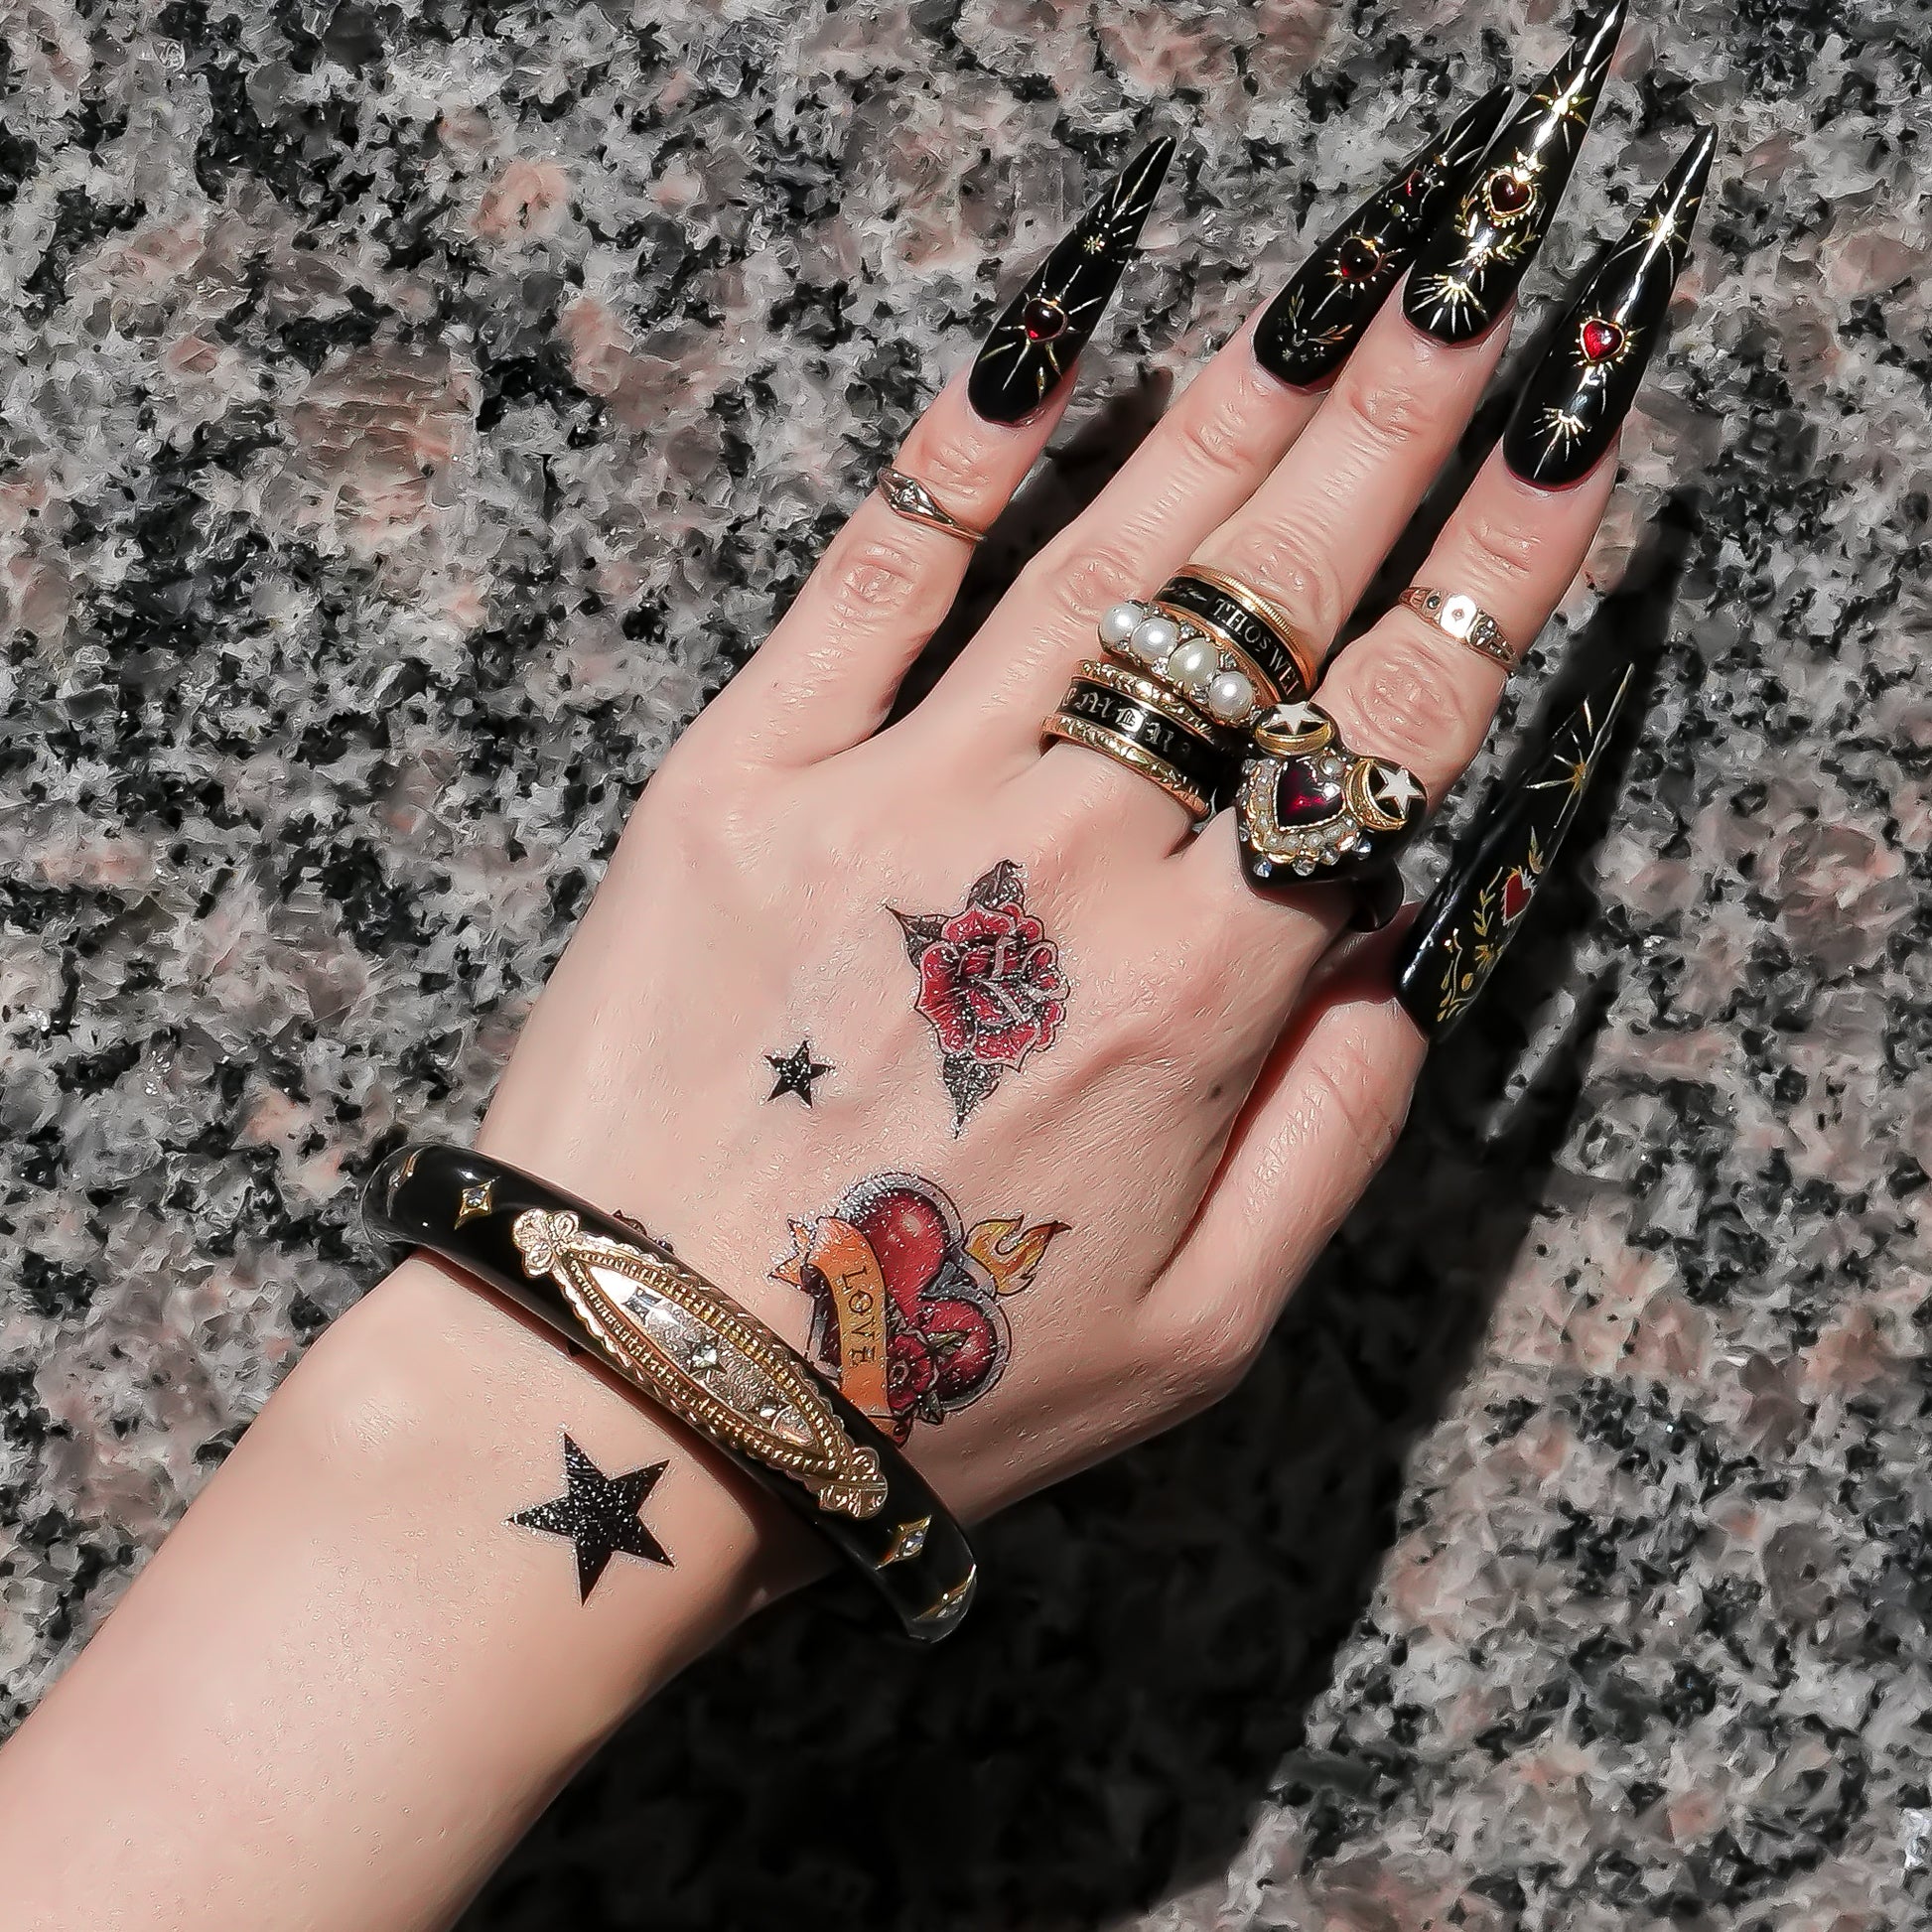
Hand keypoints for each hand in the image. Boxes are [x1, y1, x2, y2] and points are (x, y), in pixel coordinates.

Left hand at [472, 70, 1703, 1531]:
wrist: (636, 1377)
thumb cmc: (930, 1371)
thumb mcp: (1204, 1327)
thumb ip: (1336, 1130)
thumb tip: (1397, 951)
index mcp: (1199, 994)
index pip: (1392, 733)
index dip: (1500, 575)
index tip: (1566, 453)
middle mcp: (1066, 859)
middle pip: (1272, 605)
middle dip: (1401, 434)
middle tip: (1482, 303)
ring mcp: (892, 792)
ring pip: (1103, 562)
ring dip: (1232, 418)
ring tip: (1330, 303)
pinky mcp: (738, 773)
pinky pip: (873, 570)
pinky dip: (965, 449)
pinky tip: (1049, 344)